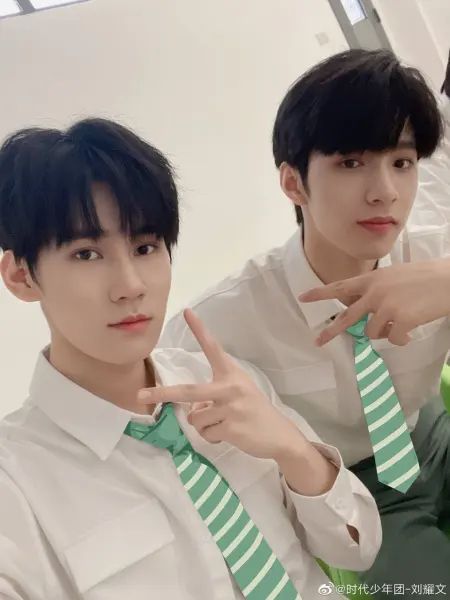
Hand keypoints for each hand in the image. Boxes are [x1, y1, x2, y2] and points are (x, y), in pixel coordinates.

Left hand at [138, 308, 305, 460]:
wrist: (280, 435)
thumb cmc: (255, 411)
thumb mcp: (238, 394)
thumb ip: (214, 395)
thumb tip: (193, 408)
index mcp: (231, 373)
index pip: (213, 348)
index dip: (199, 330)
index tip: (186, 312)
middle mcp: (230, 386)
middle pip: (188, 391)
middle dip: (162, 394)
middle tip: (140, 394)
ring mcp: (230, 407)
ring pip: (195, 418)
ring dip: (204, 425)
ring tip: (224, 424)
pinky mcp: (231, 428)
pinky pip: (205, 434)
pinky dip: (212, 438)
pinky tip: (230, 434)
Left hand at [298, 258, 449, 345]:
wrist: (448, 280)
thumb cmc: (425, 276)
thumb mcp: (394, 276)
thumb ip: (376, 289)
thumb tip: (367, 309)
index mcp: (372, 279)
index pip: (340, 287)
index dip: (320, 293)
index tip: (303, 297)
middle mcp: (374, 292)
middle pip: (346, 316)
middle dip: (331, 331)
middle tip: (318, 341)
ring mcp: (386, 307)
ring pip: (371, 332)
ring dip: (383, 333)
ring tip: (399, 325)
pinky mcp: (400, 320)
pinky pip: (392, 339)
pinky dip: (400, 340)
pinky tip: (409, 333)